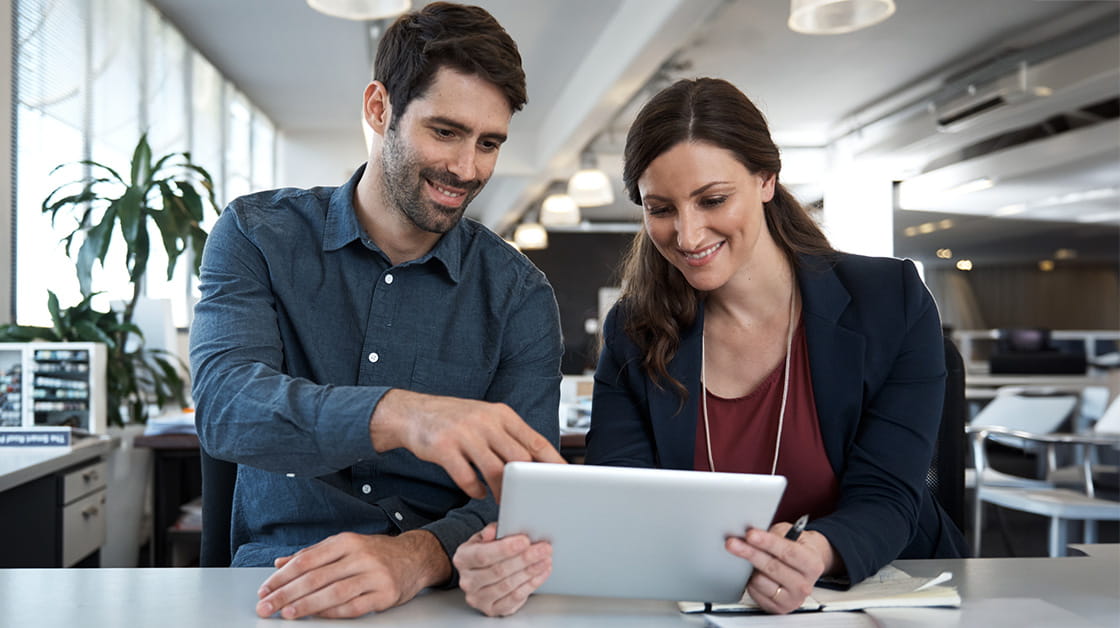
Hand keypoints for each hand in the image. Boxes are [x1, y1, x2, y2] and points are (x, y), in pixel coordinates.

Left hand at [254, 530, 448, 618]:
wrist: (416, 558)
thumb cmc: (376, 553)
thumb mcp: (345, 546)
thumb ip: (313, 554)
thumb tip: (280, 563)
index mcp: (347, 541)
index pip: (307, 559)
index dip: (283, 576)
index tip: (265, 589)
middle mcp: (361, 556)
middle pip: (316, 577)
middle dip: (286, 593)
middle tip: (267, 606)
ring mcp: (375, 575)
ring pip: (333, 592)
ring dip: (306, 605)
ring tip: (287, 613)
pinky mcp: (385, 594)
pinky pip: (353, 607)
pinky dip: (332, 612)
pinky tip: (316, 616)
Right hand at [369, 389, 565, 500]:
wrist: (412, 412)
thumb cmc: (454, 419)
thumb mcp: (485, 418)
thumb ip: (507, 436)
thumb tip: (535, 461)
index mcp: (501, 414)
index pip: (535, 440)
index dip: (553, 462)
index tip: (566, 478)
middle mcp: (485, 422)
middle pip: (518, 458)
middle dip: (529, 484)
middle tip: (535, 501)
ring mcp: (464, 434)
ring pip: (494, 471)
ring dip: (502, 492)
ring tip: (506, 503)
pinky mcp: (444, 448)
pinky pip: (466, 477)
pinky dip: (475, 490)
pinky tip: (478, 493)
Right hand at [454, 523, 551, 616]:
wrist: (480, 574)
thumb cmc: (485, 552)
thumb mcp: (485, 537)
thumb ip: (492, 531)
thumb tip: (493, 531)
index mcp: (463, 559)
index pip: (482, 555)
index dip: (505, 548)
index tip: (525, 541)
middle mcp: (467, 581)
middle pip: (498, 571)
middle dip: (524, 559)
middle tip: (543, 549)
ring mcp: (478, 598)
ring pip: (508, 585)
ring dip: (530, 572)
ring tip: (545, 560)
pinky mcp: (492, 610)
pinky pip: (514, 598)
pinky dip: (531, 585)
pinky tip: (541, 574)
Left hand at [726, 521, 836, 614]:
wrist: (806, 568)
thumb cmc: (796, 548)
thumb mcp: (790, 534)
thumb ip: (775, 535)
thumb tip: (751, 534)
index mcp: (812, 564)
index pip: (788, 552)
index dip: (767, 542)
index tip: (750, 535)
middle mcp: (804, 585)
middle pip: (772, 567)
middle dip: (749, 552)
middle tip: (732, 543)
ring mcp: (792, 599)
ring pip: (761, 581)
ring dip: (751, 568)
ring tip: (752, 560)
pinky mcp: (778, 608)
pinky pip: (755, 592)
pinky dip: (750, 581)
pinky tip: (755, 573)